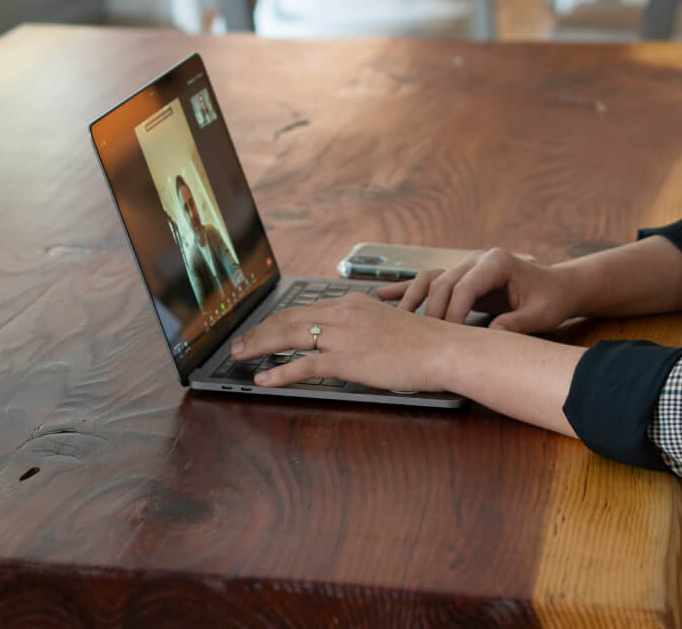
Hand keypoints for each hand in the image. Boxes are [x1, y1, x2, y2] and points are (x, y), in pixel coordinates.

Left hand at [228, 294, 458, 392]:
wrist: (442, 349)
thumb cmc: (422, 342)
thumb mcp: (386, 324)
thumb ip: (361, 327)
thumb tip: (345, 341)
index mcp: (351, 303)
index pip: (303, 309)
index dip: (276, 320)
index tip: (261, 328)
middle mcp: (342, 313)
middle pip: (288, 319)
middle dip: (259, 331)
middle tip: (239, 342)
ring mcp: (343, 336)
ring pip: (289, 337)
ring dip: (259, 346)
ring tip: (240, 356)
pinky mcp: (347, 359)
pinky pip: (304, 365)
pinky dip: (280, 371)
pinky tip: (264, 378)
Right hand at [378, 247, 578, 332]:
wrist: (557, 286)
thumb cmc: (551, 300)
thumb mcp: (541, 314)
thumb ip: (518, 323)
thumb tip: (494, 335)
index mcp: (496, 262)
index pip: (464, 287)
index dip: (453, 313)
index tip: (448, 338)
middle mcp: (477, 258)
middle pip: (442, 283)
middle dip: (432, 312)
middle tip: (424, 340)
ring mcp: (467, 264)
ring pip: (431, 279)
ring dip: (412, 298)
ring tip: (394, 318)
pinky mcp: (461, 274)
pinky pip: (430, 280)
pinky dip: (408, 288)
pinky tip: (384, 295)